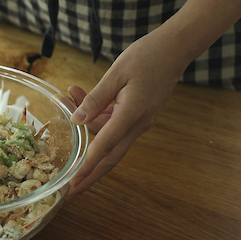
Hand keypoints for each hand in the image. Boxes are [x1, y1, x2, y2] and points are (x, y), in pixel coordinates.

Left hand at [66, 30, 188, 199]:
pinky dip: (94, 114)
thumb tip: (76, 120)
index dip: (87, 167)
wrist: (176, 47)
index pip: (105, 147)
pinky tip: (77, 94)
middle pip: (109, 157)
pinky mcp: (136, 114)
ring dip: (84, 127)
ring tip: (64, 100)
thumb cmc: (148, 56)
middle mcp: (137, 124)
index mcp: (132, 115)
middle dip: (88, 175)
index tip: (73, 184)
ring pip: (106, 136)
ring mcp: (138, 121)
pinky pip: (111, 123)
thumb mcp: (116, 74)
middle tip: (69, 192)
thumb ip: (95, 99)